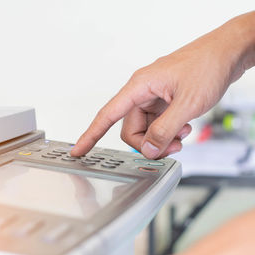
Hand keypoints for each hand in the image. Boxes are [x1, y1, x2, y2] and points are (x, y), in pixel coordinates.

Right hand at [71, 12, 254, 158]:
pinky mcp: (164, 100)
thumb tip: (149, 149)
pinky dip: (169, 131)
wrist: (229, 52)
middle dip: (149, 143)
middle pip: (131, 129)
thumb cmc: (208, 65)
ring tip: (183, 135)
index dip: (90, 135)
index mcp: (139, 86)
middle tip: (170, 147)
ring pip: (146, 129)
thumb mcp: (187, 104)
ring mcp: (154, 96)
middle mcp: (143, 91)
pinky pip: (158, 123)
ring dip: (162, 138)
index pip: (107, 115)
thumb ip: (164, 130)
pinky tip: (185, 127)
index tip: (78, 150)